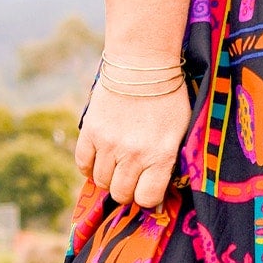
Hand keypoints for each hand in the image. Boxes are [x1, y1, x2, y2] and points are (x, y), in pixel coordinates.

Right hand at [75, 76, 191, 208]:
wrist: (143, 63)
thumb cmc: (168, 97)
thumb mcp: (180, 131)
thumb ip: (169, 161)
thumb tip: (158, 191)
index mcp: (161, 156)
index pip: (147, 198)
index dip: (147, 197)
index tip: (148, 189)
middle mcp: (134, 154)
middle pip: (121, 193)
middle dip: (127, 191)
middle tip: (131, 178)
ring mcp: (109, 144)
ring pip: (101, 181)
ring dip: (109, 178)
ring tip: (117, 165)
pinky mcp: (91, 131)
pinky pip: (83, 163)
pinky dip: (89, 167)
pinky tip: (99, 160)